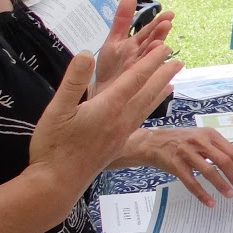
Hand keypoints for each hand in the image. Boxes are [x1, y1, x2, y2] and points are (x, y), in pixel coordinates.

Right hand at [28, 42, 180, 206]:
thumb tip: (87, 54)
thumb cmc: (53, 146)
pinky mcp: (117, 144)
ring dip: (159, 92)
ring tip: (172, 82)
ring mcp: (120, 133)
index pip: (135, 79)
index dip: (150, 62)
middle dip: (162, 75)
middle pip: (147, 92)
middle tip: (179, 61)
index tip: (164, 48)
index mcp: (108, 107)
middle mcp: (120, 120)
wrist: (57, 183)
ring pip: (146, 107)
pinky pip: (140, 119)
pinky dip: (149, 108)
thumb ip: (74, 81)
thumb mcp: (57, 109)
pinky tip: (147, 108)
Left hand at [93, 0, 174, 95]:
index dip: (158, 23)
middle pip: (153, 44)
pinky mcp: (139, 85)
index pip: (150, 31)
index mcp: (137, 45)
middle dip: (160, 34)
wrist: (102, 91)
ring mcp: (142, 71)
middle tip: (167, 23)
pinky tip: (165, 75)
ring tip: (164, 46)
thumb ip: (122, 20)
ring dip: (158, 53)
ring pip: (151, 60)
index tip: (169, 14)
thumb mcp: (114, 40)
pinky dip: (157, 78)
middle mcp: (143, 57)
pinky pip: (148, 80)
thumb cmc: (110, 67)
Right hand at [117, 127, 232, 206]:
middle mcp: (199, 141)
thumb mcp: (199, 136)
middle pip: (223, 160)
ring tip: (229, 194)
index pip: (230, 150)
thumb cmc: (180, 141)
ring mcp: (187, 153)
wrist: (153, 142)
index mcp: (208, 134)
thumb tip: (232, 164)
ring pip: (209, 172)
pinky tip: (210, 202)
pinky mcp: (176, 165)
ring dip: (221, 185)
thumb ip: (214, 146)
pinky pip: (192, 183)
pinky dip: (202, 194)